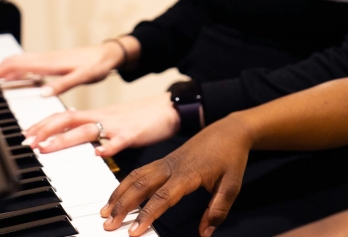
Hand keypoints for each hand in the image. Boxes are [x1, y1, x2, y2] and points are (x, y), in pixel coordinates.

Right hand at [0, 37, 137, 95]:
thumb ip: (63, 85)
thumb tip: (42, 94)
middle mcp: (46, 59)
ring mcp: (49, 59)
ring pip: (20, 61)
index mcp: (50, 63)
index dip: (1, 71)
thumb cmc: (99, 64)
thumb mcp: (84, 76)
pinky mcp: (53, 61)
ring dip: (5, 68)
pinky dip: (16, 69)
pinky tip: (15, 76)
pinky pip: (29, 63)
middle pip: (15, 61)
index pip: (17, 64)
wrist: (109, 54)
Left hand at [22, 93, 179, 156]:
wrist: (170, 108)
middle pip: (70, 119)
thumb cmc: (144, 115)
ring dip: (66, 139)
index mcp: (100, 114)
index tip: (29, 134)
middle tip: (30, 143)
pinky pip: (119, 140)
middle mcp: (106, 117)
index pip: (66, 115)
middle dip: (47, 131)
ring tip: (48, 148)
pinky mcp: (134, 133)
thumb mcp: (116, 117)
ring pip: (88, 130)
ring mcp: (119, 125)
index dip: (45, 124)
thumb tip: (78, 129)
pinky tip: (99, 153)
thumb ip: (97, 122)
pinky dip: (108, 147)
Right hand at [101, 116, 250, 236]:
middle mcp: (173, 166)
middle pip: (142, 185)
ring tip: (105, 211)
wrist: (230, 130)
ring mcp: (167, 162)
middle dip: (123, 205)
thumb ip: (219, 208)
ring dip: (120, 193)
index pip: (163, 197)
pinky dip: (126, 183)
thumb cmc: (231, 156)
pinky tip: (119, 195)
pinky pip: (141, 171)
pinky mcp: (165, 160)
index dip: (147, 215)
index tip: (133, 231)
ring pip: (137, 176)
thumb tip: (206, 232)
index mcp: (189, 173)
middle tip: (108, 224)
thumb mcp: (233, 184)